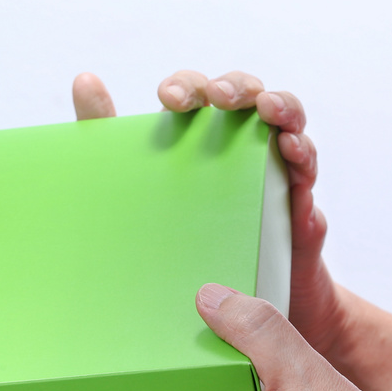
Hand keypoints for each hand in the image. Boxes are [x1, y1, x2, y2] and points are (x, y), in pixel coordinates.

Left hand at [71, 71, 344, 357]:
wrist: (230, 312)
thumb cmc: (182, 239)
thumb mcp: (139, 192)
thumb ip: (106, 137)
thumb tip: (85, 78)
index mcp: (196, 138)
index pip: (196, 94)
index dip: (187, 87)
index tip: (168, 100)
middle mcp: (237, 146)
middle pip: (245, 96)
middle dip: (235, 87)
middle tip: (218, 98)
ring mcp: (271, 172)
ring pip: (287, 122)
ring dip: (280, 107)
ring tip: (266, 108)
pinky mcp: (296, 207)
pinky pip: (306, 174)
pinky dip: (303, 156)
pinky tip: (290, 151)